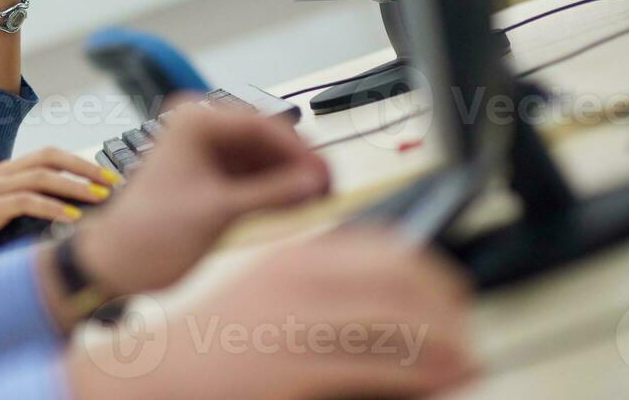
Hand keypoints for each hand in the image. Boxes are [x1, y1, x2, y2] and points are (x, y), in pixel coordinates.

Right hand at [0, 147, 115, 270]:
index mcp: (5, 173)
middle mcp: (0, 175)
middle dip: (84, 168)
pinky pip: (27, 202)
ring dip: (76, 187)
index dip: (79, 163)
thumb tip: (67, 217)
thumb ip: (25, 210)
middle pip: (50, 158)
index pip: (48, 156)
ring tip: (100, 198)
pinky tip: (72, 218)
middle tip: (112, 182)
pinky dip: (54, 208)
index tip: (105, 177)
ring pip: (43, 177)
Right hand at [68, 230, 476, 399]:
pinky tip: (444, 381)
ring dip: (448, 343)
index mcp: (293, 256)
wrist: (160, 371)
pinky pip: (382, 369)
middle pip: (402, 279)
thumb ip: (315, 283)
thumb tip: (381, 298)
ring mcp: (301, 326)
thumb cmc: (213, 338)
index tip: (451, 290)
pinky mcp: (300, 371)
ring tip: (468, 360)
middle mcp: (301, 282)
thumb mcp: (264, 290)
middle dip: (448, 305)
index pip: (382, 247)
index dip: (430, 269)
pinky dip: (425, 375)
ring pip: (401, 324)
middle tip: (466, 329)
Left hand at [76, 102, 329, 296]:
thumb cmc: (152, 232)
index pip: (260, 125)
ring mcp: (204, 147)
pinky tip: (294, 202)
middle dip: (296, 163)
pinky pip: (250, 171)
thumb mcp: (220, 212)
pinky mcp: (209, 170)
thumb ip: (272, 194)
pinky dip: (272, 186)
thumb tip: (316, 182)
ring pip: (261, 155)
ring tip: (316, 198)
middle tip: (328, 188)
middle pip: (264, 137)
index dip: (298, 150)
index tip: (325, 173)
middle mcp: (199, 125)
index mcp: (194, 120)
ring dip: (287, 175)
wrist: (118, 260)